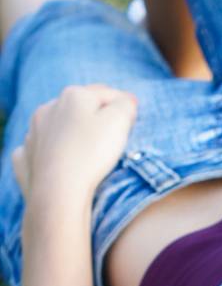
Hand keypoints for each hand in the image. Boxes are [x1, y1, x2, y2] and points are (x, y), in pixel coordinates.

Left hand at [11, 83, 137, 208]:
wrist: (58, 192)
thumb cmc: (91, 153)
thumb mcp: (119, 121)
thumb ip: (124, 105)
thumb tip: (124, 102)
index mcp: (73, 96)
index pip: (105, 93)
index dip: (122, 103)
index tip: (133, 116)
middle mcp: (48, 108)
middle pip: (79, 107)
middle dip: (94, 115)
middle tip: (112, 133)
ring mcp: (33, 133)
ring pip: (57, 126)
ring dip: (70, 132)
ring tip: (85, 150)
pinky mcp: (24, 157)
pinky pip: (39, 148)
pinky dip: (48, 151)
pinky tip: (57, 161)